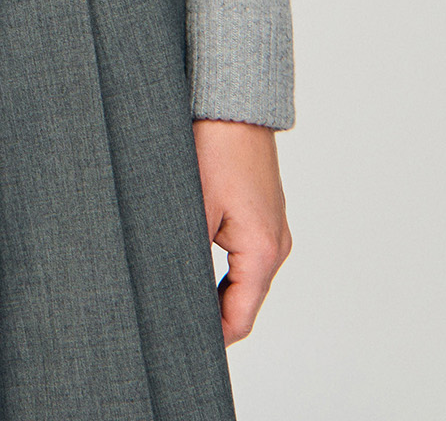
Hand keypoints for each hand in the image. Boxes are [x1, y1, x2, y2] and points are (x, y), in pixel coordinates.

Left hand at [193, 118, 291, 343]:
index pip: (239, 320)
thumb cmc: (216, 147)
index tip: (179, 342)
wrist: (233, 103)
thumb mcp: (194, 208)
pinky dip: (222, 267)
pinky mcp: (262, 214)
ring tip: (176, 295)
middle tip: (170, 320)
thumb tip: (171, 294)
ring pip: (243, 280)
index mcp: (263, 251)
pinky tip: (192, 262)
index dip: (209, 338)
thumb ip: (187, 258)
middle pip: (243, 303)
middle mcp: (275, 244)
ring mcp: (272, 228)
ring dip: (214, 290)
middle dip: (210, 316)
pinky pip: (245, 256)